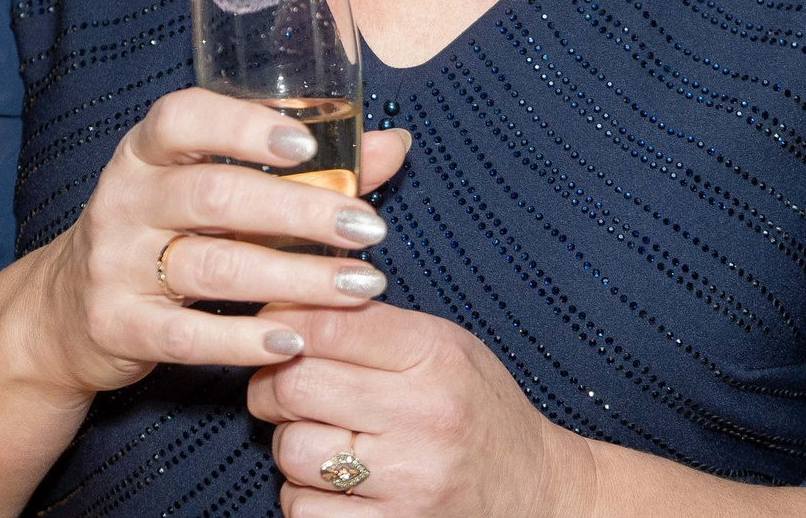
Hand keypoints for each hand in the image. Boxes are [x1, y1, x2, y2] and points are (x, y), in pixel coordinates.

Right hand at [18, 87, 413, 397]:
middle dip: (300, 211)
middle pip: (215, 195)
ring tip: (358, 286)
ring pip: (213, 267)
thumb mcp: (214, 187)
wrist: (67, 312)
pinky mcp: (117, 327)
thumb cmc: (165, 232)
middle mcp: (124, 199)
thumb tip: (393, 144)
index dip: (244, 125)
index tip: (307, 145)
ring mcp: (115, 265)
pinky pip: (188, 335)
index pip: (183, 117)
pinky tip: (296, 338)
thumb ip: (303, 168)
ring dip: (295, 277)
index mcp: (146, 151)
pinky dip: (246, 338)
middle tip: (367, 228)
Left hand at [247, 302, 597, 517]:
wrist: (533, 490)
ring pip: (291, 451)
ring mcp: (408, 480)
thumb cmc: (477, 409)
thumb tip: (283, 308)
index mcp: (434, 355)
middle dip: (273, 387)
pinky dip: (305, 497)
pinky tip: (337, 485)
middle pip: (295, 386)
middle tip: (285, 389)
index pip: (326, 325)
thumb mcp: (444, 347)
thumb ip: (373, 325)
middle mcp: (422, 415)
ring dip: (292, 445)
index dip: (283, 325)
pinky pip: (303, 509)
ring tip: (325, 439)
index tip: (279, 334)